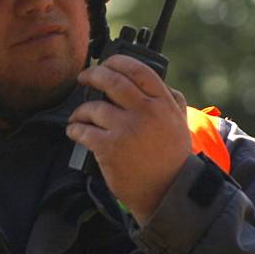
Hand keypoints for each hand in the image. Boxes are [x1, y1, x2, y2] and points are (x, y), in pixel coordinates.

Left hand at [66, 54, 191, 224]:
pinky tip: (74, 130)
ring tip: (79, 115)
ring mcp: (126, 129)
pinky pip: (84, 131)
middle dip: (93, 75)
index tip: (106, 63)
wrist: (168, 192)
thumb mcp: (180, 123)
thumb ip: (170, 99)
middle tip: (84, 77)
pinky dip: (75, 129)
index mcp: (163, 103)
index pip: (138, 70)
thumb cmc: (173, 158)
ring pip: (94, 107)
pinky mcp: (110, 148)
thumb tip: (158, 81)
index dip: (118, 61)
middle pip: (112, 81)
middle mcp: (145, 112)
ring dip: (81, 109)